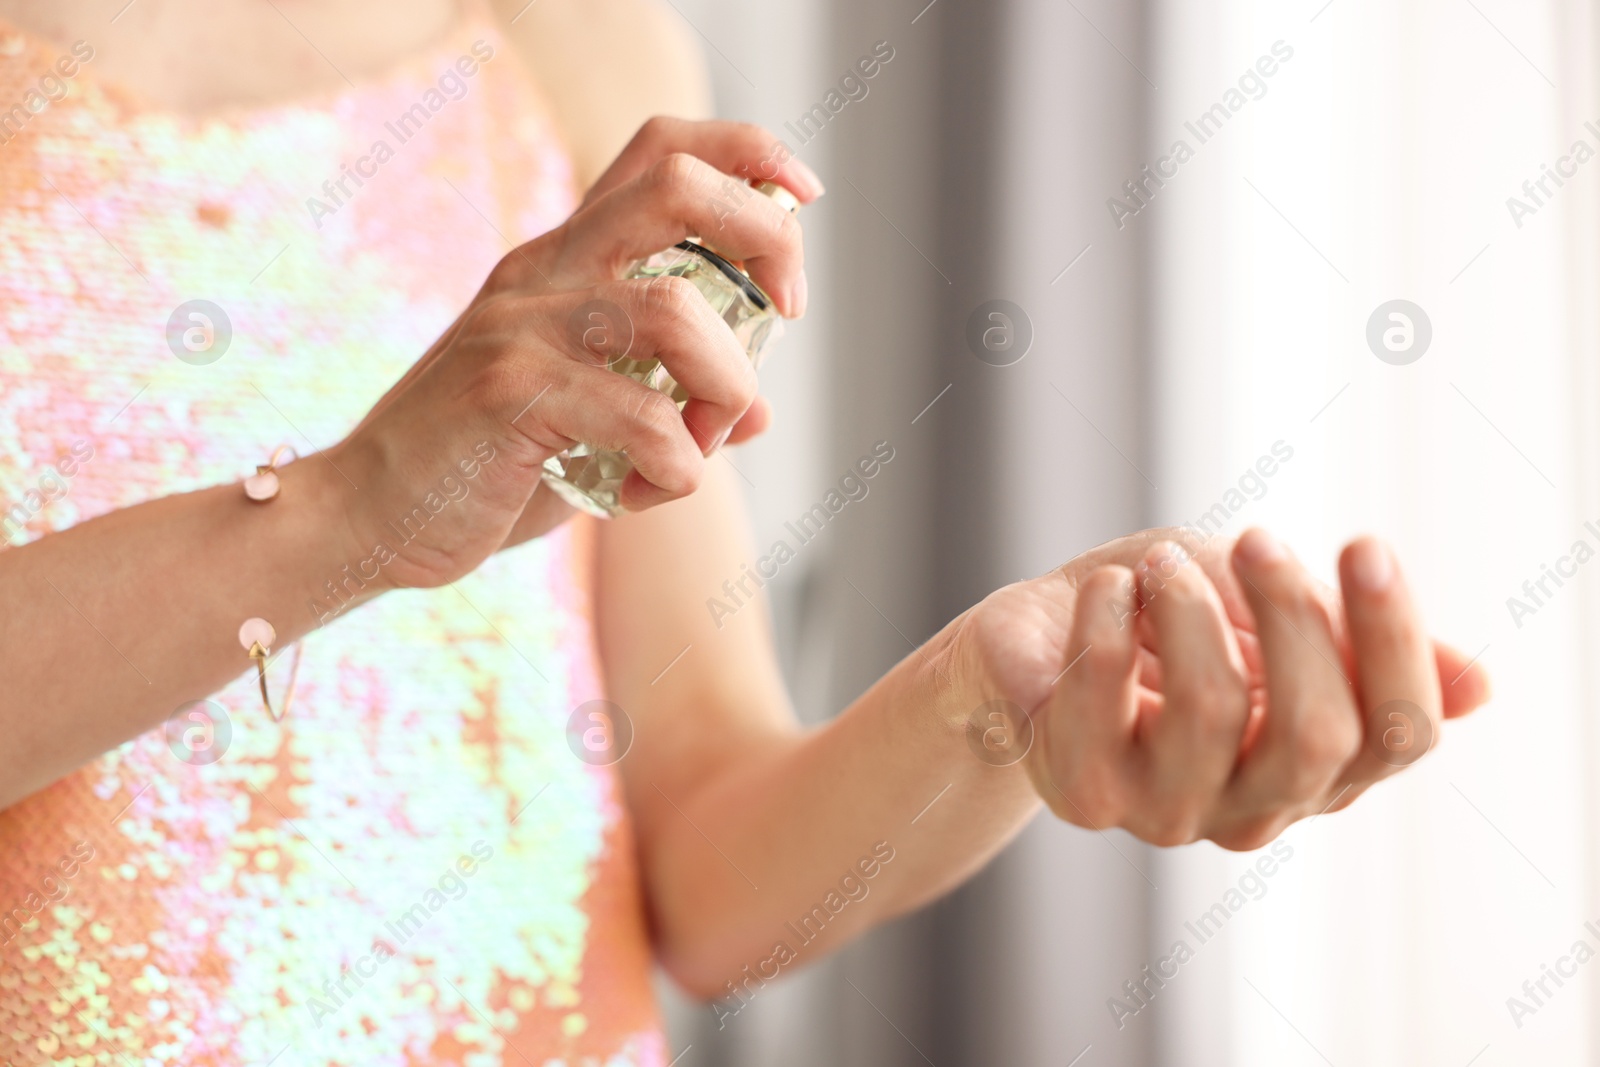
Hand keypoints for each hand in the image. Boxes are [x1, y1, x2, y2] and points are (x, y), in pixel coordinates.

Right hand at [329, 117, 822, 588]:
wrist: (364, 519)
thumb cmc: (483, 469)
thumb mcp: (588, 427)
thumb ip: (669, 404)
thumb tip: (756, 412)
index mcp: (562, 260)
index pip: (659, 150)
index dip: (746, 154)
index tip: (800, 196)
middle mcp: (542, 271)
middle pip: (677, 188)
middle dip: (764, 236)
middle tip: (788, 307)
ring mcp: (521, 325)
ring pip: (674, 312)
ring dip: (724, 385)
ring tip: (705, 439)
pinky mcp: (507, 391)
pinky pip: (642, 419)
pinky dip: (675, 468)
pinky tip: (645, 495)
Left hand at [951, 527, 1491, 849]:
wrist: (1035, 637)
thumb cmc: (1161, 614)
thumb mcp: (1264, 603)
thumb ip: (1353, 642)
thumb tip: (1479, 688)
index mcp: (1321, 765)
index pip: (1402, 733)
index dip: (1396, 639)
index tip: (1364, 543)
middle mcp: (1257, 808)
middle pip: (1319, 733)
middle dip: (1291, 614)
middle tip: (1254, 537)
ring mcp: (1168, 812)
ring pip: (1211, 710)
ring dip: (1187, 607)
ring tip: (1157, 564)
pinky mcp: (1085, 792)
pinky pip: (1104, 695)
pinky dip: (1108, 617)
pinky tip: (1105, 590)